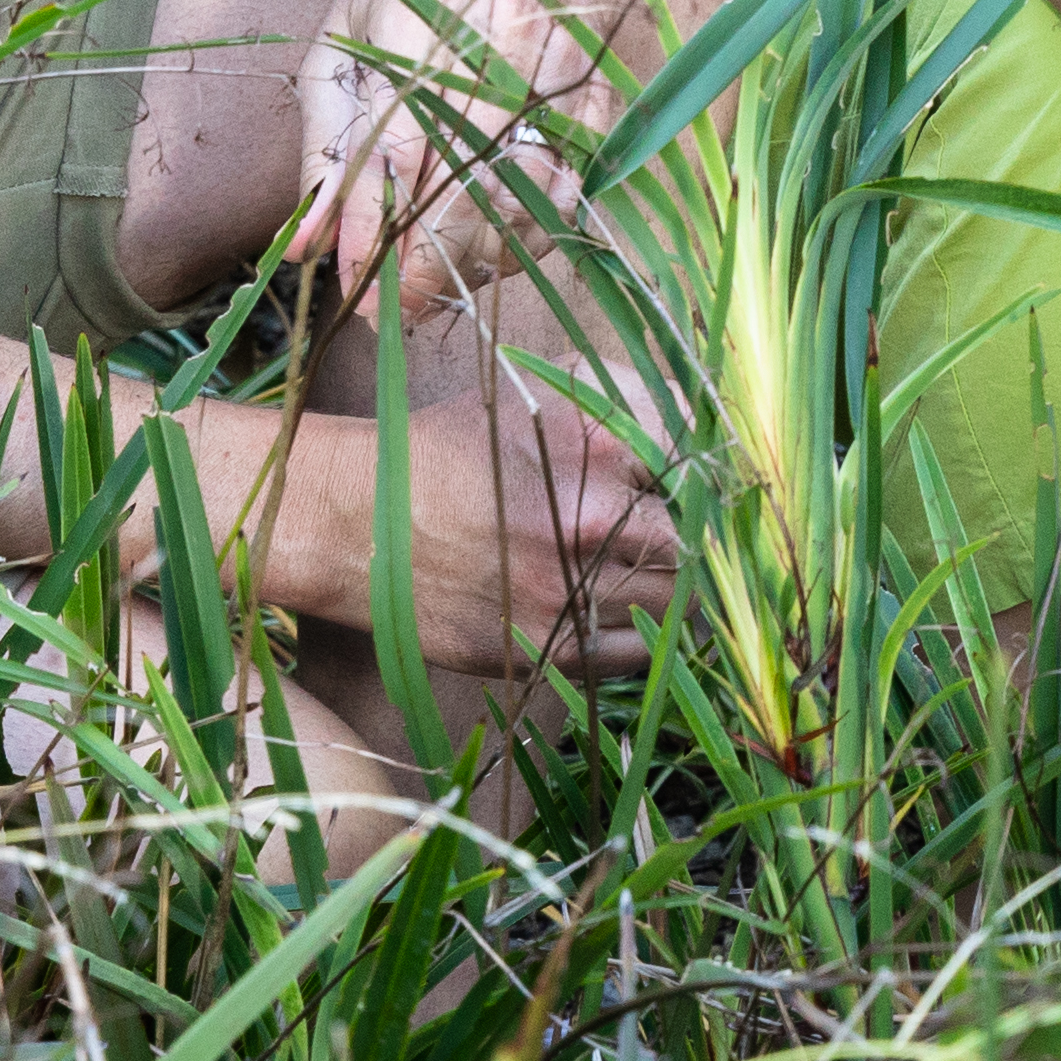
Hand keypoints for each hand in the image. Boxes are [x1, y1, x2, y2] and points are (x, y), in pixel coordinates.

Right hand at [222, 363, 680, 683]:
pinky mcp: (537, 650)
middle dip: (697, 545)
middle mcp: (583, 529)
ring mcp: (560, 597)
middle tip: (692, 541)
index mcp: (590, 457)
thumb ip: (618, 410)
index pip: (696, 479)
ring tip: (659, 577)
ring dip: (674, 594)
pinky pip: (628, 659)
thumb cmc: (447, 451)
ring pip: (669, 609)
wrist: (354, 519)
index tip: (705, 492)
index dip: (705, 486)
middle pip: (693, 550)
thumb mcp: (532, 401)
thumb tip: (698, 428)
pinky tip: (626, 616)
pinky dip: (641, 641)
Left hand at [287, 0, 608, 306]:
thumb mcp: (339, 48)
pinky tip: (491, 249)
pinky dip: (534, 234)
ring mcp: (561, 66)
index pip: (402, 144)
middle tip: (390, 308)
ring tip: (433, 282)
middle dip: (429, 262)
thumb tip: (307, 252)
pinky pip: (575, 188)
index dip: (379, 226)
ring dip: (480, 258)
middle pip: (474, 183)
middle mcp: (503, 40)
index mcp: (422, 14)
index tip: (354, 285)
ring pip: (530, 196)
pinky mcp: (598, 90)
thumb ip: (325, 151)